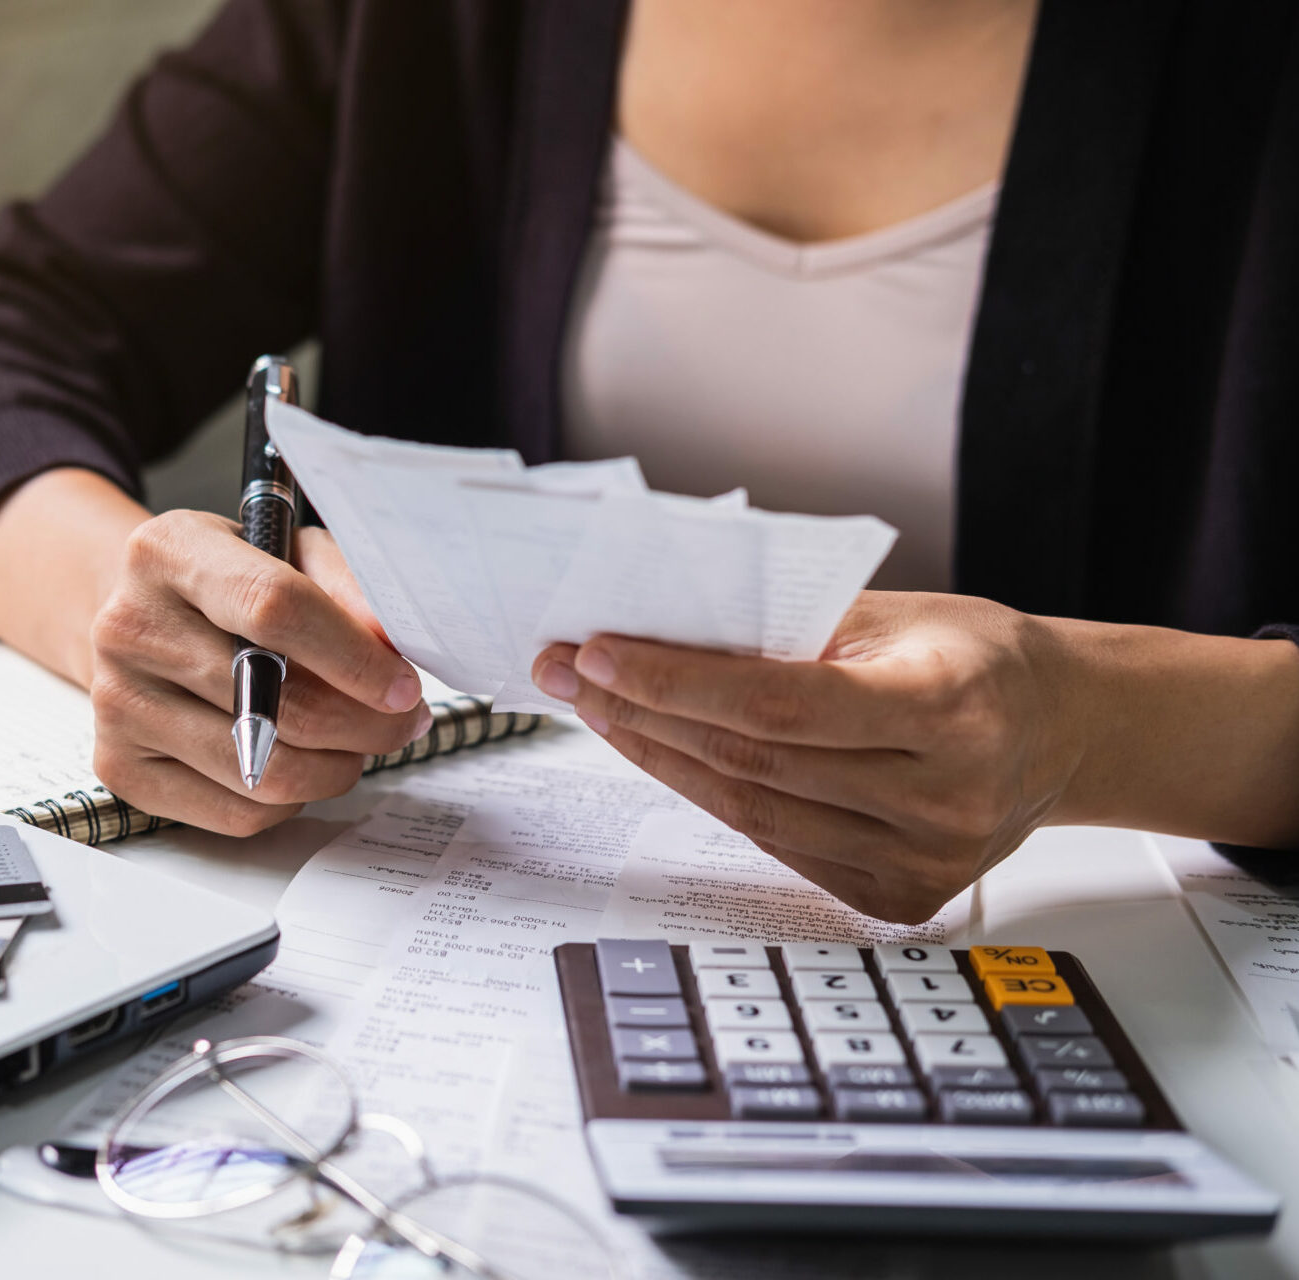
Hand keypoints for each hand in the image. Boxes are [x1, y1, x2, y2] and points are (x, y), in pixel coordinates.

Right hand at [88, 510, 429, 835]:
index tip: (402, 686)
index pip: (273, 609)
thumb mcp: (289, 552)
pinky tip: (299, 762)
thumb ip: (344, 587)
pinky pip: (238, 812)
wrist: (141, 615)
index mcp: (169, 553)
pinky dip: (291, 799)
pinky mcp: (122, 767)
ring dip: (336, 767)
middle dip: (364, 724)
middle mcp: (130, 627)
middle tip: (401, 720)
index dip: (352, 657)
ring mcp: (118, 704)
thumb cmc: (228, 584)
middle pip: (277, 704)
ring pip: (264, 772)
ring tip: (354, 741)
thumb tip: (388, 649)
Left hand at [531, 592, 1087, 922]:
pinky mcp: (898, 897)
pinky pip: (776, 843)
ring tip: (599, 710)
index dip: (680, 682)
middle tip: (571, 674)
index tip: (600, 655)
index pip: (783, 703)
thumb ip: (795, 626)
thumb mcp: (899, 615)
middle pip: (754, 760)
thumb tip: (666, 630)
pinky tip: (663, 755)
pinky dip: (711, 796)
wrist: (1063, 733)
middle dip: (644, 713)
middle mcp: (943, 798)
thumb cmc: (978, 660)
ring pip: (751, 810)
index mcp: (951, 707)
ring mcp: (922, 861)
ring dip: (660, 758)